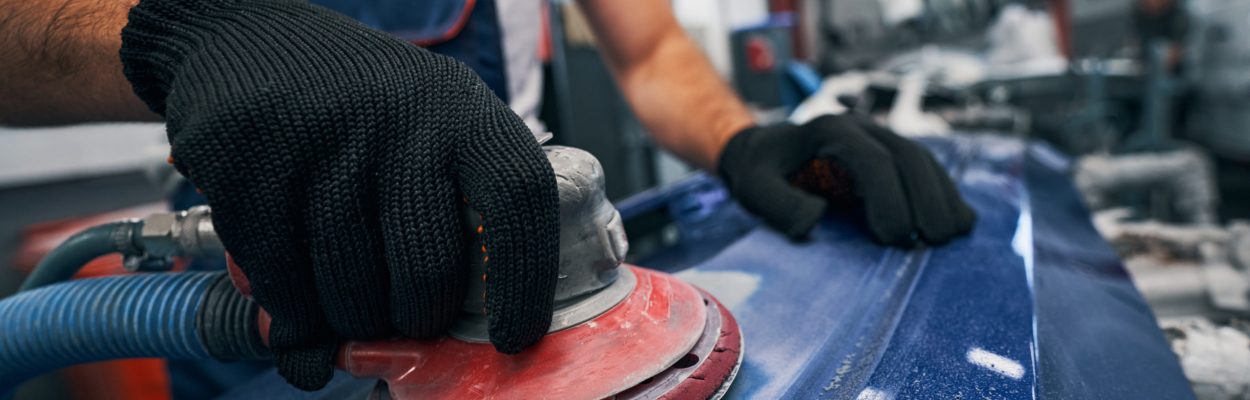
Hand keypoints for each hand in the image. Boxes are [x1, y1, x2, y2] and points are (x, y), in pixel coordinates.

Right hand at [120, 0, 558, 389]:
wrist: (249, 42)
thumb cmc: (361, 112)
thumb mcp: (432, 132)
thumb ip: (457, 215)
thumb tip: (466, 338)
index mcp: (465, 114)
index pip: (518, 201)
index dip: (522, 280)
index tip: (512, 336)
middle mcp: (401, 118)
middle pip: (427, 271)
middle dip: (416, 320)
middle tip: (403, 317)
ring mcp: (322, 138)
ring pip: (350, 292)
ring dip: (348, 323)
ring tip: (344, 300)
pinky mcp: (249, 161)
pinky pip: (280, 284)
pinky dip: (291, 316)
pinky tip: (293, 306)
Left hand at [718, 114, 974, 245]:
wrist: (763, 152)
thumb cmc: (759, 172)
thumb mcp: (753, 187)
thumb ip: (777, 204)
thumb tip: (816, 218)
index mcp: (831, 130)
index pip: (874, 161)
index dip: (890, 199)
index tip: (892, 238)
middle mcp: (862, 128)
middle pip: (909, 157)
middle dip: (927, 199)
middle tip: (932, 242)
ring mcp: (880, 138)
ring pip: (925, 160)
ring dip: (943, 197)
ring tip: (949, 236)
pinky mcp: (891, 154)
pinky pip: (928, 169)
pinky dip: (945, 194)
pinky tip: (956, 222)